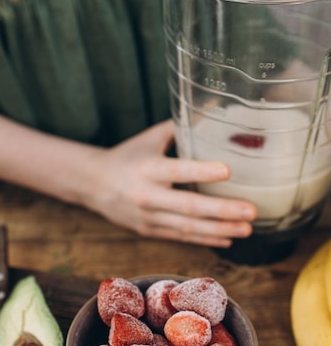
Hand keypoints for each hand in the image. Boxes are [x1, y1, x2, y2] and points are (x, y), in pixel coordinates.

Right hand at [87, 120, 257, 246]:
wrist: (93, 185)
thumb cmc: (128, 156)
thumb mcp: (150, 138)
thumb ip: (181, 127)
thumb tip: (215, 106)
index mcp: (147, 169)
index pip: (178, 171)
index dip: (202, 172)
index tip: (228, 171)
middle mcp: (147, 196)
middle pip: (188, 207)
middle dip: (222, 211)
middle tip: (251, 211)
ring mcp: (148, 217)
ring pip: (187, 228)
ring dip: (219, 230)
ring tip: (247, 229)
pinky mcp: (149, 231)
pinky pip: (181, 237)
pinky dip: (204, 239)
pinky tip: (227, 238)